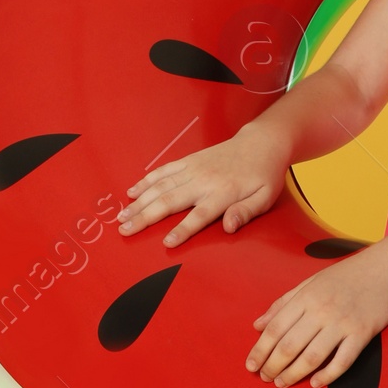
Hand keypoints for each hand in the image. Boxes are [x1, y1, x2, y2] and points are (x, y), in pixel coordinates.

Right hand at [118, 128, 286, 247]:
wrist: (261, 143)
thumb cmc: (264, 176)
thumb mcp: (265, 198)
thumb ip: (246, 212)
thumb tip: (229, 227)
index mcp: (223, 193)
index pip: (199, 215)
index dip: (183, 230)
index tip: (167, 243)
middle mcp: (203, 181)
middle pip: (170, 201)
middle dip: (145, 217)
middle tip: (125, 231)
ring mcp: (193, 168)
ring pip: (160, 186)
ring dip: (139, 202)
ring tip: (121, 216)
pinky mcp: (188, 161)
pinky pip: (163, 171)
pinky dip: (146, 181)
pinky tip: (131, 192)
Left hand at [247, 246, 387, 386]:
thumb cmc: (348, 275)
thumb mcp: (311, 282)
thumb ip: (283, 303)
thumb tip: (258, 325)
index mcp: (306, 296)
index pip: (275, 328)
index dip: (260, 350)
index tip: (251, 365)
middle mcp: (322, 310)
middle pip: (290, 346)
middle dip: (273, 366)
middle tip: (265, 378)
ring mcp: (343, 323)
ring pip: (312, 357)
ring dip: (294, 374)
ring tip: (282, 383)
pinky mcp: (363, 333)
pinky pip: (342, 361)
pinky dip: (327, 375)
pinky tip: (315, 383)